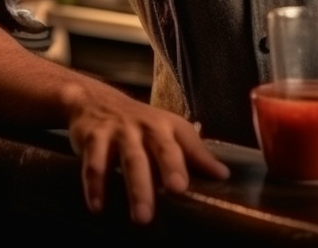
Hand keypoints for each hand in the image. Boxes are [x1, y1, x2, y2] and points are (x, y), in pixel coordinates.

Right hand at [66, 82, 229, 223]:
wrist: (96, 100)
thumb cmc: (140, 124)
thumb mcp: (168, 131)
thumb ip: (193, 154)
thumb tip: (223, 175)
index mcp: (168, 126)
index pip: (189, 141)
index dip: (202, 158)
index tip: (218, 177)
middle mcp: (147, 126)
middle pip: (161, 148)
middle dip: (170, 169)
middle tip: (178, 191)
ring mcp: (120, 130)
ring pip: (131, 159)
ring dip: (137, 187)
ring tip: (142, 217)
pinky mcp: (94, 137)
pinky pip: (94, 163)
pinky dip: (95, 185)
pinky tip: (98, 206)